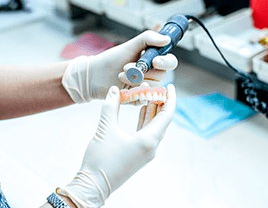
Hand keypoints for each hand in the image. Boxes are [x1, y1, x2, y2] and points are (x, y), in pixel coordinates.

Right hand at [58, 84, 175, 206]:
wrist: (94, 185)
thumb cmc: (100, 160)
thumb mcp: (105, 129)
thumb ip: (111, 106)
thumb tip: (114, 90)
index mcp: (148, 140)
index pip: (167, 115)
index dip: (170, 99)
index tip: (170, 86)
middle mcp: (151, 147)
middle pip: (162, 120)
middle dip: (161, 103)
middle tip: (157, 88)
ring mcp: (146, 152)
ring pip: (154, 127)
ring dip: (153, 111)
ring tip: (150, 95)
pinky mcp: (139, 154)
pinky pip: (147, 133)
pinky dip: (145, 120)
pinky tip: (142, 111)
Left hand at [62, 31, 177, 102]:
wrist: (94, 75)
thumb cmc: (111, 60)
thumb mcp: (130, 45)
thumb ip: (148, 39)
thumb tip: (166, 39)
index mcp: (152, 60)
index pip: (169, 62)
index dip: (166, 62)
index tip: (155, 61)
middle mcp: (151, 74)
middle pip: (162, 75)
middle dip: (145, 71)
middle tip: (127, 67)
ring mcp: (145, 87)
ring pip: (153, 87)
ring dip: (136, 81)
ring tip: (121, 75)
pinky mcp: (138, 98)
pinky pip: (145, 98)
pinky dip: (136, 92)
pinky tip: (125, 88)